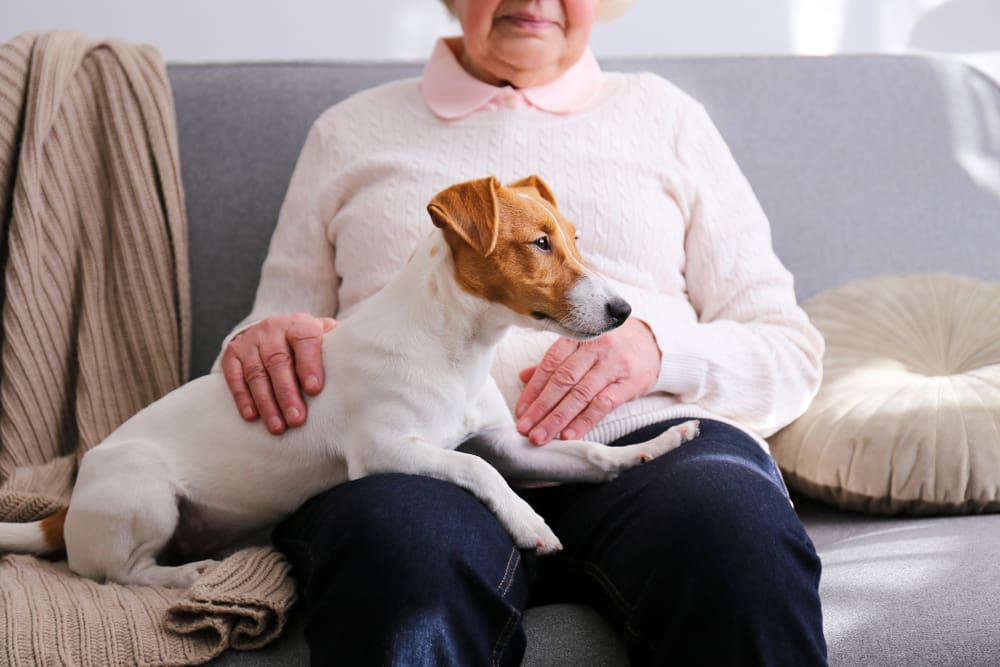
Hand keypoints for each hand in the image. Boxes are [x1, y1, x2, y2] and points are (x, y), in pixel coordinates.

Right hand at [221, 313, 337, 434]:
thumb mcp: (323, 336)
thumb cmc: (307, 343)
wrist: (272, 329)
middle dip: (287, 393)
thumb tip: (359, 361)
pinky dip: (243, 398)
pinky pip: (235, 378)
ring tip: (278, 426)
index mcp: (299, 324)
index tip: (314, 390)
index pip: (305, 341)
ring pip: (257, 374)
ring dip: (267, 402)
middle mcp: (272, 329)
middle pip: (279, 362)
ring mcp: (250, 342)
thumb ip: (337, 346)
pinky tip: (252, 416)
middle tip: (296, 419)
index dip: (309, 365)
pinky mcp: (232, 354)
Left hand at [515, 318, 660, 444]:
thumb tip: (523, 377)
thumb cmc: (610, 346)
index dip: (533, 389)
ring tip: (541, 436)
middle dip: (541, 407)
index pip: (551, 364)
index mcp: (579, 336)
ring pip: (581, 394)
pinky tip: (568, 435)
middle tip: (525, 429)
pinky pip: (603, 405)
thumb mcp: (583, 347)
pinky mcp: (629, 383)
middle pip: (563, 380)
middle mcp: (596, 347)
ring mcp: (613, 365)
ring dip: (558, 419)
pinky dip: (584, 422)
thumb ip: (555, 362)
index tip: (520, 411)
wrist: (653, 343)